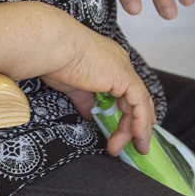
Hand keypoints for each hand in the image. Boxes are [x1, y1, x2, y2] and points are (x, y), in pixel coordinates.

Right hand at [41, 28, 155, 155]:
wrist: (54, 46)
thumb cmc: (56, 60)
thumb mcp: (73, 85)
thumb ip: (85, 99)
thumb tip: (89, 114)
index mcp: (109, 62)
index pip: (127, 90)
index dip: (132, 111)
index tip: (131, 131)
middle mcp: (120, 64)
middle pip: (136, 99)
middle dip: (138, 124)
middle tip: (137, 146)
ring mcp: (123, 70)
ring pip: (140, 103)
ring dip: (138, 129)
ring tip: (134, 149)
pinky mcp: (124, 77)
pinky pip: (139, 103)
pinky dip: (140, 122)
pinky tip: (136, 136)